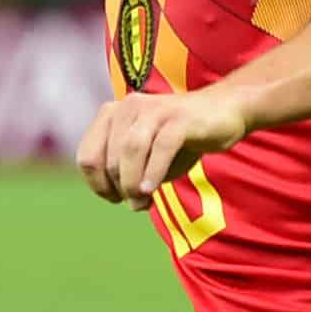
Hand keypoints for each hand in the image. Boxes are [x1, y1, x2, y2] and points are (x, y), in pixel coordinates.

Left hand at [77, 87, 250, 209]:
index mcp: (112, 114)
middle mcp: (128, 107)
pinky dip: (153, 172)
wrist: (224, 112)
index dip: (97, 184)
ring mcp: (154, 109)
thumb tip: (131, 204)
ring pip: (131, 150)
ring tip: (143, 201)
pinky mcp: (179, 117)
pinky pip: (161, 147)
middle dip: (120, 188)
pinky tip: (153, 190)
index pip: (87, 156)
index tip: (115, 199)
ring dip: (132, 182)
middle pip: (109, 158)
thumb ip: (134, 179)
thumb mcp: (150, 160)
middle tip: (138, 203)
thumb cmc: (181, 139)